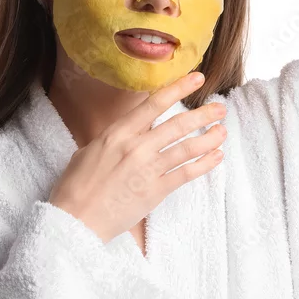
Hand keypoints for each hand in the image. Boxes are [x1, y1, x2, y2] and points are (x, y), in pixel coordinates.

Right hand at [48, 72, 227, 243]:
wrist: (75, 220)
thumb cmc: (77, 186)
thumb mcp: (91, 150)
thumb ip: (115, 138)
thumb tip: (128, 131)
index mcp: (118, 132)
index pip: (154, 104)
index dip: (179, 88)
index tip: (196, 78)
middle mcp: (136, 147)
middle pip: (178, 125)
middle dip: (203, 115)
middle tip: (219, 108)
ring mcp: (147, 169)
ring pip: (187, 148)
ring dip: (209, 138)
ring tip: (222, 132)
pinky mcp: (155, 191)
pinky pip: (186, 174)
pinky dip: (204, 164)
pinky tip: (216, 157)